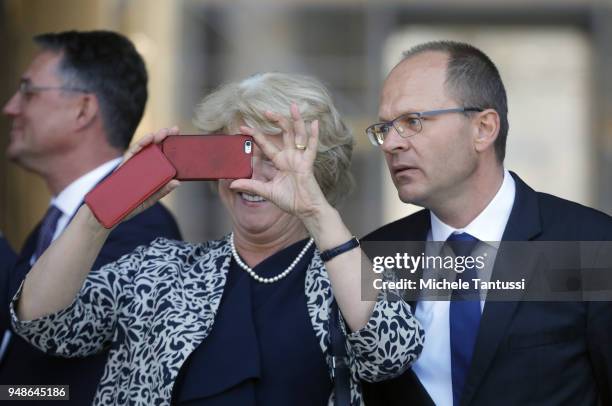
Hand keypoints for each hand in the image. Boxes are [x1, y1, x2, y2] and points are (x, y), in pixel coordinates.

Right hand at [116, 126, 180, 222]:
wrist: (105, 215)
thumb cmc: (127, 208)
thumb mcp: (148, 200)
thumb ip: (161, 191)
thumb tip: (178, 182)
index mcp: (148, 174)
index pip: (160, 157)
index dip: (169, 146)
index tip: (178, 137)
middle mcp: (140, 167)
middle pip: (152, 149)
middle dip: (163, 138)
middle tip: (175, 129)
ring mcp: (130, 166)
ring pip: (142, 149)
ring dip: (152, 139)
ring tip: (163, 132)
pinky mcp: (121, 168)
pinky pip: (130, 155)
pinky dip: (139, 146)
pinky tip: (148, 140)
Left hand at [230, 103, 329, 219]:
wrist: (306, 211)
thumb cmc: (290, 201)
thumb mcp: (267, 192)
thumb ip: (251, 186)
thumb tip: (232, 184)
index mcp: (280, 162)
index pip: (266, 145)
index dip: (256, 135)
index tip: (243, 127)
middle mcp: (290, 157)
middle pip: (284, 133)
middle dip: (276, 121)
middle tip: (266, 111)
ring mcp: (300, 159)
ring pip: (298, 135)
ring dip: (296, 120)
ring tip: (293, 106)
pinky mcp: (308, 164)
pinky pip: (311, 147)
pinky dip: (314, 135)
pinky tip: (314, 122)